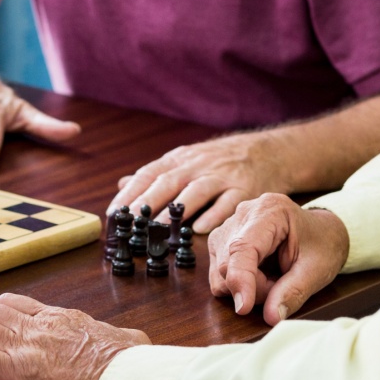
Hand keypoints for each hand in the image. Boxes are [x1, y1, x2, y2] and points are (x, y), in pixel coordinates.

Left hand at [108, 131, 290, 233]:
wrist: (266, 151)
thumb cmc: (218, 160)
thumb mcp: (185, 160)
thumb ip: (156, 174)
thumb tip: (123, 185)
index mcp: (179, 160)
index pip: (149, 174)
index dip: (130, 193)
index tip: (113, 212)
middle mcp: (198, 165)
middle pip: (169, 182)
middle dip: (148, 202)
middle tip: (130, 222)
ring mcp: (222, 176)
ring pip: (196, 191)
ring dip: (177, 210)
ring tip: (160, 228)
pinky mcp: (245, 189)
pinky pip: (228, 202)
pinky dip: (214, 215)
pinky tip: (200, 229)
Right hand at [207, 195, 348, 324]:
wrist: (323, 231)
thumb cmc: (322, 244)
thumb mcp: (316, 270)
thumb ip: (293, 292)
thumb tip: (271, 317)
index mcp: (269, 211)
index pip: (242, 247)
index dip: (240, 279)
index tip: (244, 308)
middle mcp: (243, 214)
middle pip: (227, 263)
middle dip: (253, 287)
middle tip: (282, 287)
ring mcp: (228, 226)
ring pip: (219, 271)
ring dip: (246, 287)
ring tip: (273, 280)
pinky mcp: (222, 241)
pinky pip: (219, 273)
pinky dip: (240, 284)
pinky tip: (261, 276)